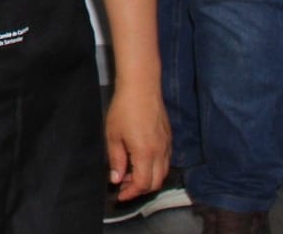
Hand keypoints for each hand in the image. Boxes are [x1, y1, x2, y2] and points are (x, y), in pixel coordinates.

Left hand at [104, 82, 170, 202]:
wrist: (141, 87)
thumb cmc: (124, 109)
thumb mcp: (113, 135)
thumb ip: (116, 159)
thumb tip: (116, 178)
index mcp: (145, 153)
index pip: (143, 184)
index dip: (131, 193)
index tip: (120, 194)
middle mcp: (160, 152)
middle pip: (156, 182)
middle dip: (140, 189)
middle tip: (124, 185)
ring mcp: (167, 145)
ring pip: (163, 172)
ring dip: (148, 178)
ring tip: (130, 172)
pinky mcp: (169, 138)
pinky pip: (165, 161)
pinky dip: (155, 167)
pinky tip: (141, 160)